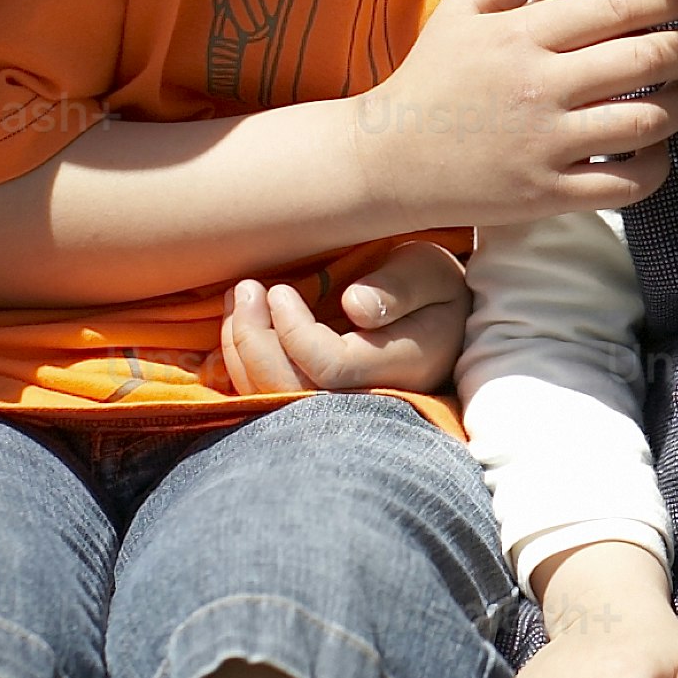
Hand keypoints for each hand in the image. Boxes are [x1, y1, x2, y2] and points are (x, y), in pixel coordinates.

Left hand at [214, 241, 468, 394]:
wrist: (440, 316)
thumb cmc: (433, 285)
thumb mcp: (430, 271)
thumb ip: (400, 286)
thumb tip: (356, 307)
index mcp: (404, 366)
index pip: (331, 366)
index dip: (294, 332)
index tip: (279, 290)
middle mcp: (371, 397)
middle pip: (294, 392)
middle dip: (256, 343)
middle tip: (244, 289)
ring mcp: (344, 406)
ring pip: (275, 399)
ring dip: (242, 352)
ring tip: (237, 300)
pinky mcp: (319, 401)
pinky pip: (271, 397)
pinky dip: (243, 365)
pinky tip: (238, 326)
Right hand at [348, 0, 677, 229]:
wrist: (384, 159)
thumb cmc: (429, 77)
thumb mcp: (463, 8)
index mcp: (522, 35)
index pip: (616, 6)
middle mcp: (540, 87)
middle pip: (646, 60)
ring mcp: (546, 145)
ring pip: (648, 122)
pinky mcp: (548, 194)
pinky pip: (627, 184)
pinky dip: (656, 166)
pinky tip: (656, 150)